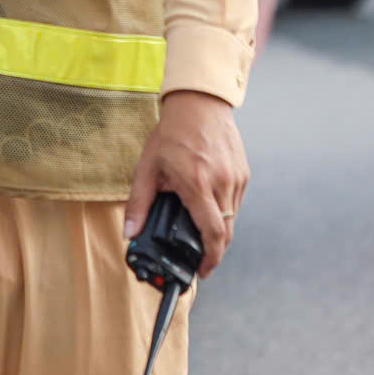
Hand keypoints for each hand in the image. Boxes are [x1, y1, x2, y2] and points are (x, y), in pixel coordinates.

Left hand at [124, 91, 247, 277]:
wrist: (199, 104)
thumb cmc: (171, 134)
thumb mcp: (147, 168)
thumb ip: (139, 203)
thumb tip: (130, 232)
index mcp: (197, 183)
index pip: (212, 233)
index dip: (210, 258)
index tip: (202, 271)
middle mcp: (222, 183)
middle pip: (225, 232)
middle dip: (214, 251)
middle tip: (200, 260)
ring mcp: (236, 179)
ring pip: (233, 219)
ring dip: (219, 232)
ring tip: (201, 235)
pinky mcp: (244, 174)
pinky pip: (236, 203)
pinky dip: (224, 213)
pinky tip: (209, 209)